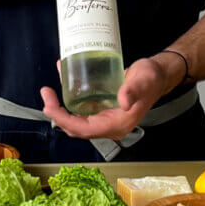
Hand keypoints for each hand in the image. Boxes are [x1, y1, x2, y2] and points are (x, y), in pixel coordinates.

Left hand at [41, 54, 185, 141]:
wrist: (158, 75)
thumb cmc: (152, 79)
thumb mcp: (143, 81)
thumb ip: (133, 91)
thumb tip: (122, 101)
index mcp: (117, 125)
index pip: (85, 130)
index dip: (65, 120)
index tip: (51, 107)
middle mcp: (109, 125)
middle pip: (76, 127)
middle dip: (58, 114)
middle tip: (46, 95)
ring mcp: (104, 117)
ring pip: (76, 118)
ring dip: (61, 107)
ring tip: (49, 91)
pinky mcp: (102, 108)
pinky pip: (81, 108)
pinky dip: (69, 98)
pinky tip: (64, 81)